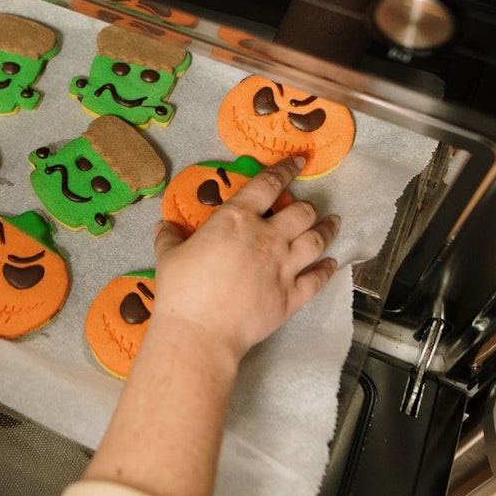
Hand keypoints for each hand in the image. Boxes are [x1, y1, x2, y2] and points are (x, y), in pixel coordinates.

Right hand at [150, 155, 339, 366]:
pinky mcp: (292, 296)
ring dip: (326, 229)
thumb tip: (163, 226)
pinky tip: (331, 263)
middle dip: (306, 207)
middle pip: (300, 212)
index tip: (297, 162)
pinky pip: (317, 278)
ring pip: (316, 240)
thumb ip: (169, 238)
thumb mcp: (168, 257)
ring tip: (332, 223)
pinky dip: (327, 269)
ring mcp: (283, 267)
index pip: (268, 184)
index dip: (285, 170)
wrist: (200, 333)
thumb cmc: (181, 291)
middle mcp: (267, 238)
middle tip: (307, 207)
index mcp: (236, 219)